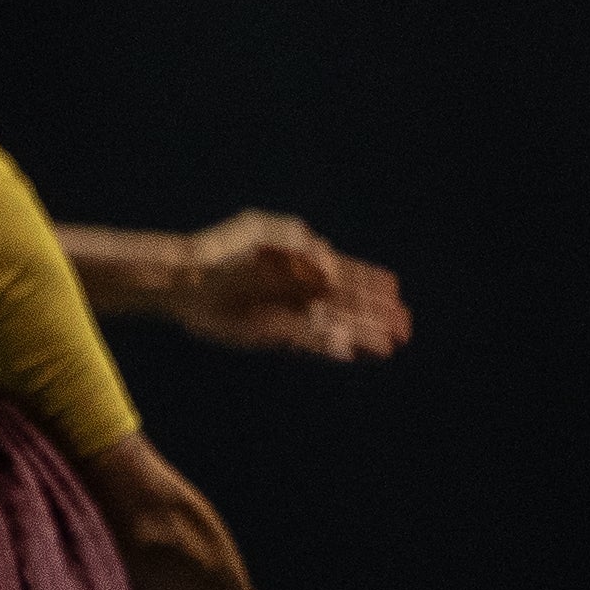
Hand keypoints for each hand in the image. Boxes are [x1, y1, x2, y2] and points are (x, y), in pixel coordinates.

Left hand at [176, 212, 412, 361]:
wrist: (184, 277)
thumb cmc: (224, 251)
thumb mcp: (269, 236)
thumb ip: (303, 248)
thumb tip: (331, 261)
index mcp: (300, 262)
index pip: (344, 275)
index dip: (371, 285)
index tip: (395, 292)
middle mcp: (298, 289)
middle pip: (346, 303)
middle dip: (375, 314)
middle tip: (405, 325)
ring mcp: (287, 312)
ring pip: (334, 324)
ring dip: (361, 333)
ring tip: (390, 343)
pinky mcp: (272, 333)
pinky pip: (311, 342)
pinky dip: (332, 346)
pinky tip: (353, 352)